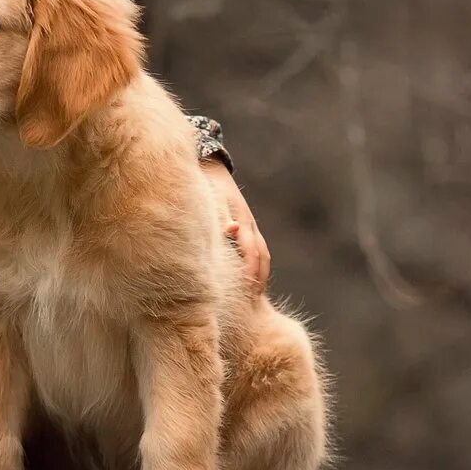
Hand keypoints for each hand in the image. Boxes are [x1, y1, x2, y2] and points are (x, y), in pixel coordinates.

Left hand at [203, 161, 270, 297]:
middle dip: (259, 278)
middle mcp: (249, 225)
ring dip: (261, 273)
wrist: (211, 169)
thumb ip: (222, 216)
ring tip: (255, 294)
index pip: (252, 252)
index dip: (252, 273)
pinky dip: (258, 264)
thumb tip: (232, 229)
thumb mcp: (213, 199)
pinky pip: (257, 249)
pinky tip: (252, 276)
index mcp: (242, 221)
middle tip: (253, 300)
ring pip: (262, 253)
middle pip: (261, 256)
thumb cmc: (208, 187)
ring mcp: (250, 225)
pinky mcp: (246, 226)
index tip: (249, 292)